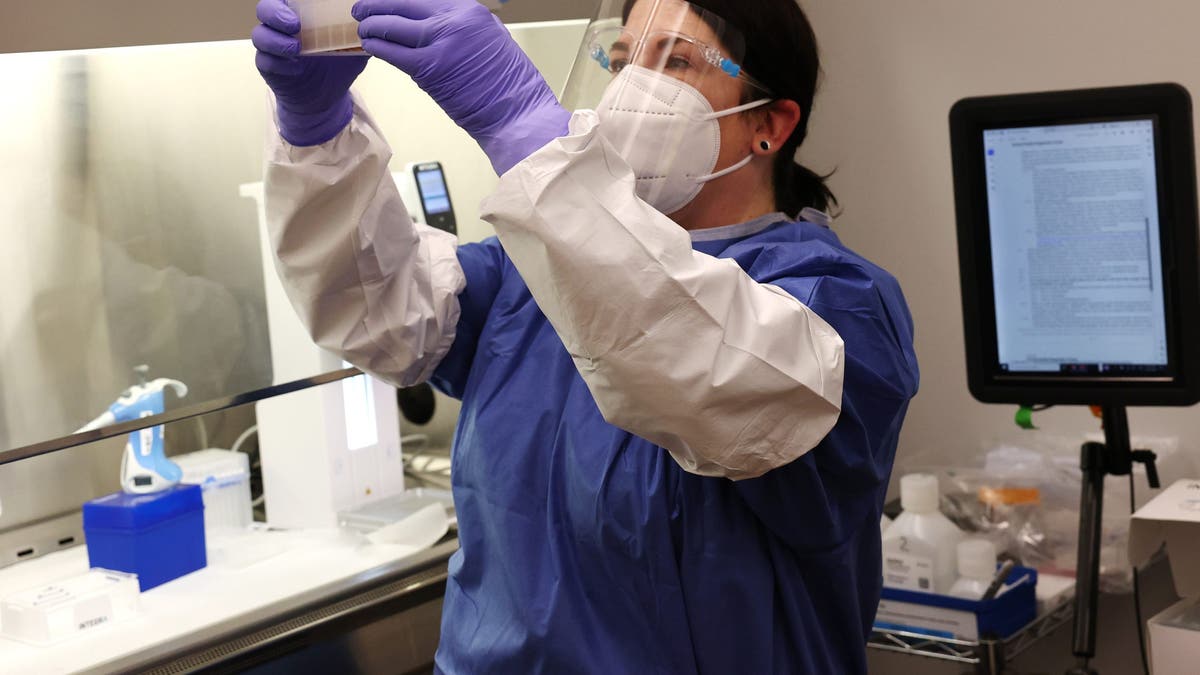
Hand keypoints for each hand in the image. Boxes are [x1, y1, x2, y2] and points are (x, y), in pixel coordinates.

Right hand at [253, 0, 368, 145]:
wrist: (326, 98)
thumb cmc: (338, 64)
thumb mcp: (354, 46)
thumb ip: (360, 31)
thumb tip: (376, 16)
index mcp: (300, 13)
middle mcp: (281, 26)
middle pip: (265, 8)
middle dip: (276, 12)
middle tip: (295, 24)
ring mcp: (273, 46)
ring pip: (259, 34)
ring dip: (275, 40)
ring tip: (296, 50)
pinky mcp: (268, 68)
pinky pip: (264, 61)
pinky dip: (279, 64)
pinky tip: (296, 69)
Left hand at [354, 0, 570, 173]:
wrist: (517, 113)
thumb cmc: (509, 85)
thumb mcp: (492, 39)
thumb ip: (465, 28)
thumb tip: (438, 25)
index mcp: (470, 11)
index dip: (399, 1)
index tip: (387, 3)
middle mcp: (454, 20)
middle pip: (404, 5)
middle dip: (377, 6)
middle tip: (361, 8)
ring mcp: (441, 42)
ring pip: (393, 26)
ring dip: (372, 27)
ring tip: (361, 28)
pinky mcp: (430, 68)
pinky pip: (394, 52)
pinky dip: (377, 47)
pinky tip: (369, 46)